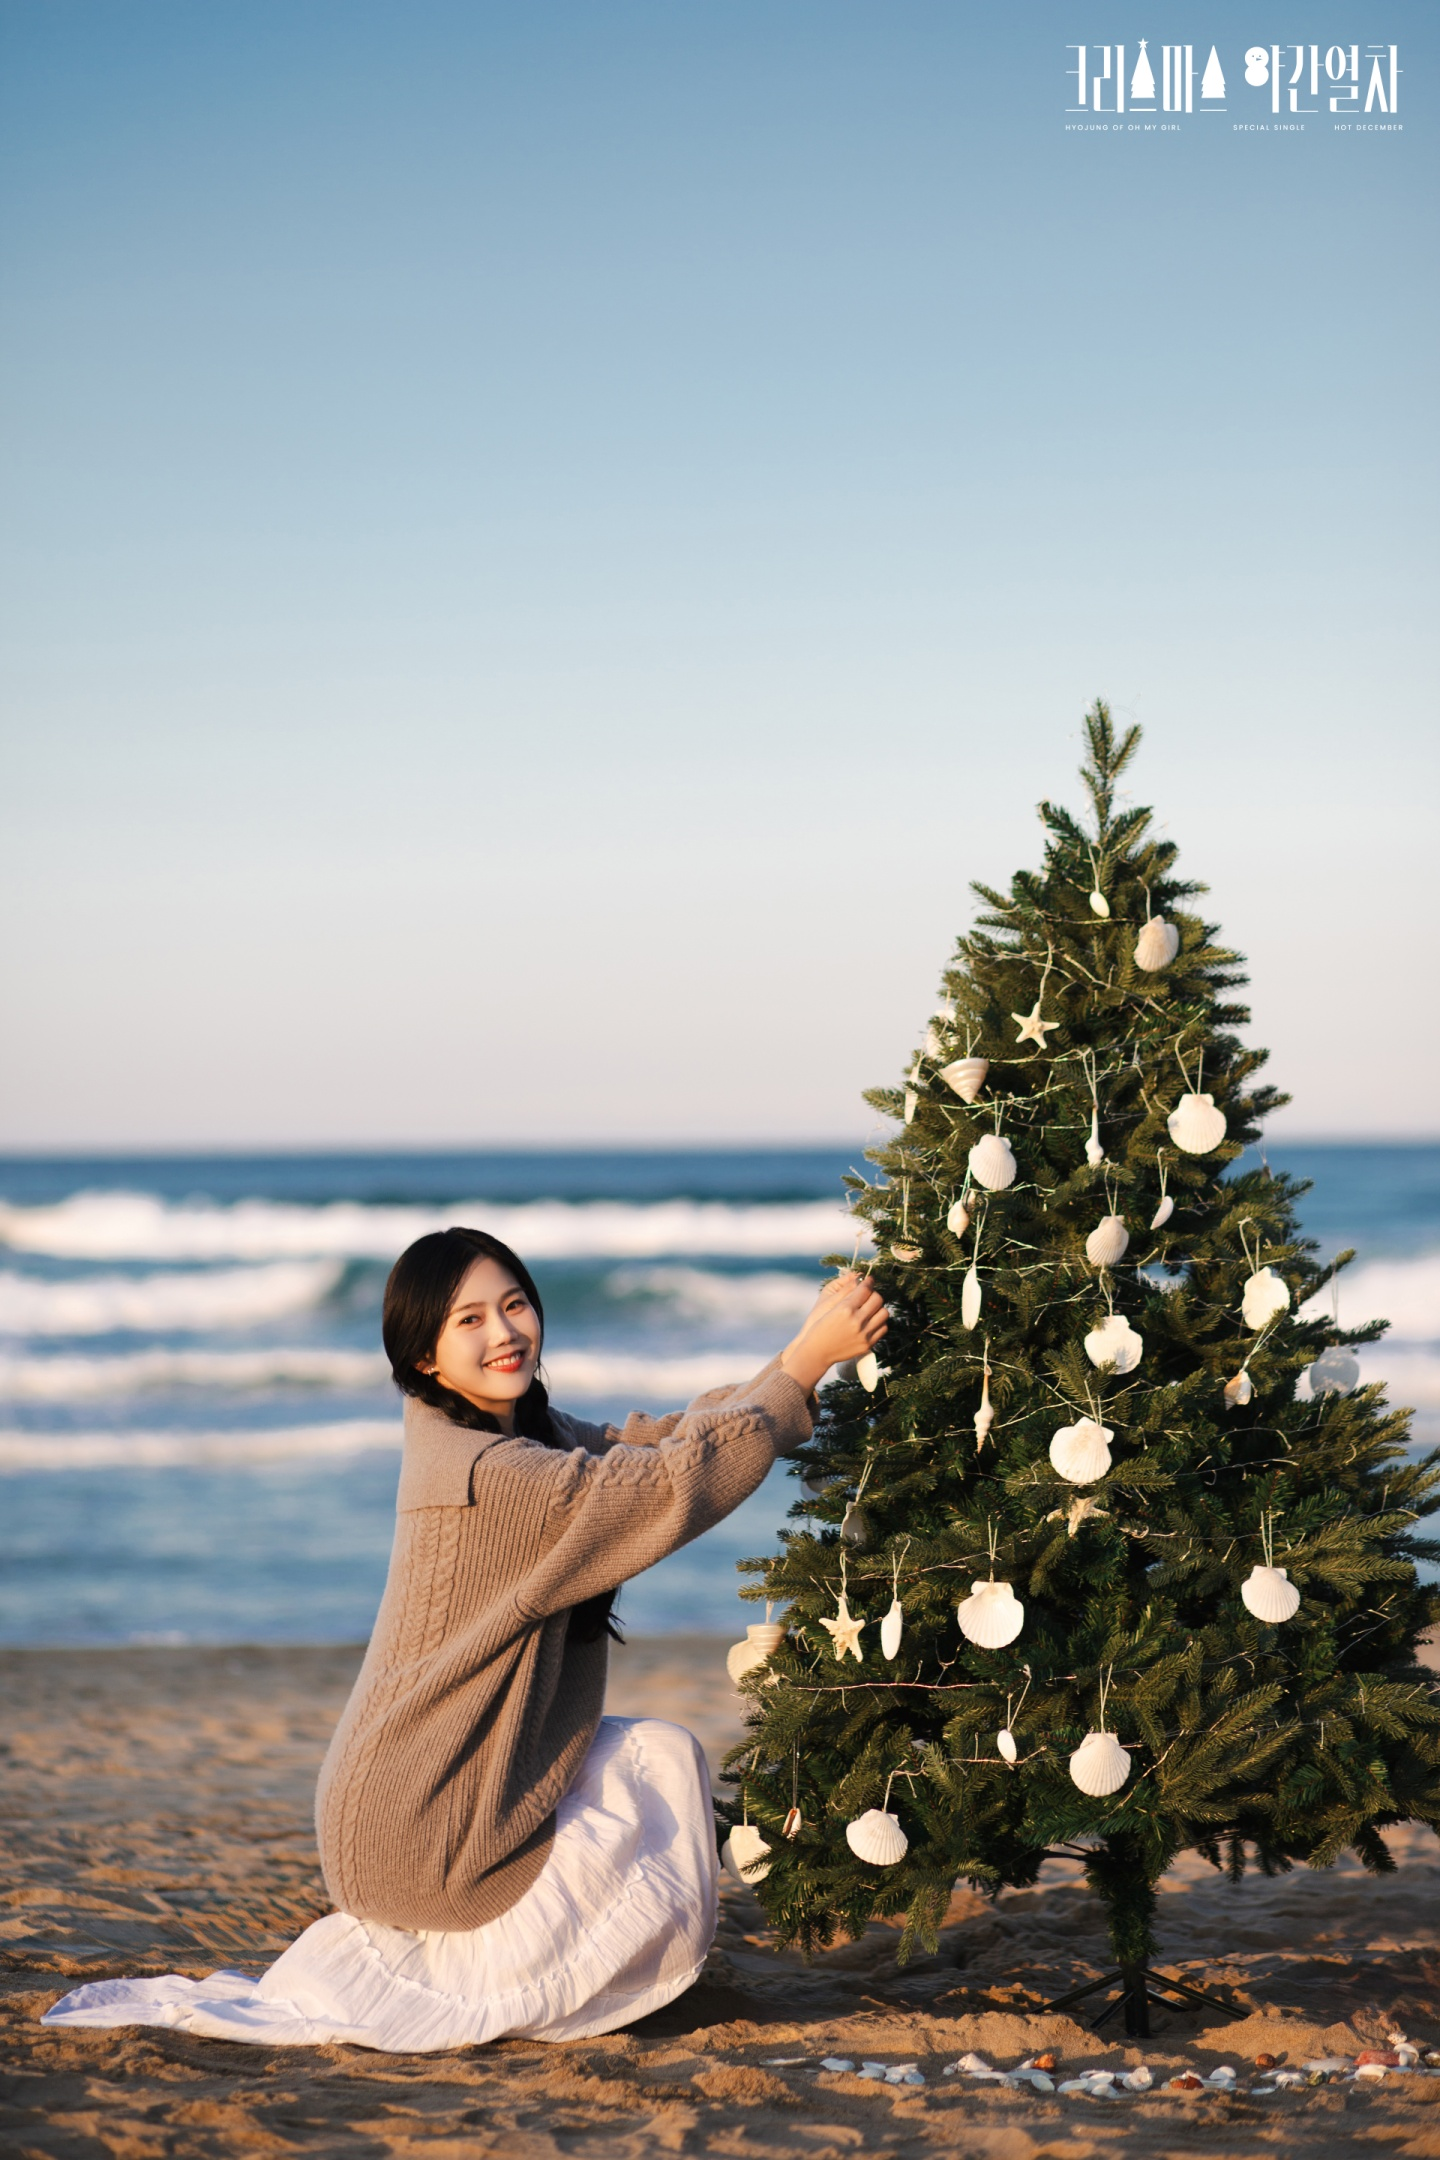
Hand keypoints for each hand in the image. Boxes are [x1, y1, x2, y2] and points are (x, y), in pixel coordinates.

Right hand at [779, 1272, 888, 1395]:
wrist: (817, 1352)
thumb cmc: (820, 1327)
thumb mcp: (829, 1307)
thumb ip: (846, 1294)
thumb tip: (861, 1281)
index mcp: (845, 1309)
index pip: (865, 1289)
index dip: (868, 1281)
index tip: (869, 1279)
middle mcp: (857, 1321)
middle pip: (877, 1299)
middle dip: (874, 1294)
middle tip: (868, 1295)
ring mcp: (864, 1334)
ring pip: (884, 1313)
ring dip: (878, 1308)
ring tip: (871, 1309)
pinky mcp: (868, 1344)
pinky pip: (883, 1328)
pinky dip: (879, 1322)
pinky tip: (871, 1321)